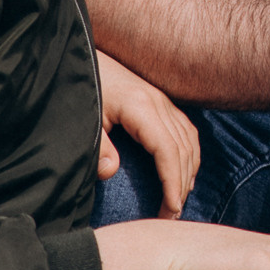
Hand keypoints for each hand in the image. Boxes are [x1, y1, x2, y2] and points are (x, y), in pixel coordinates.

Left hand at [93, 50, 202, 214]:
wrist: (80, 54)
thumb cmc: (81, 85)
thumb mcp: (84, 117)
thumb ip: (98, 147)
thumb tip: (112, 172)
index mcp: (141, 107)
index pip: (168, 150)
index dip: (173, 181)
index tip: (171, 207)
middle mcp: (158, 102)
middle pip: (183, 149)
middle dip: (181, 184)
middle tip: (170, 215)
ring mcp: (161, 99)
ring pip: (189, 140)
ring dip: (188, 171)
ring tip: (178, 199)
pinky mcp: (159, 100)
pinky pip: (185, 129)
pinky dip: (189, 154)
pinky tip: (183, 171)